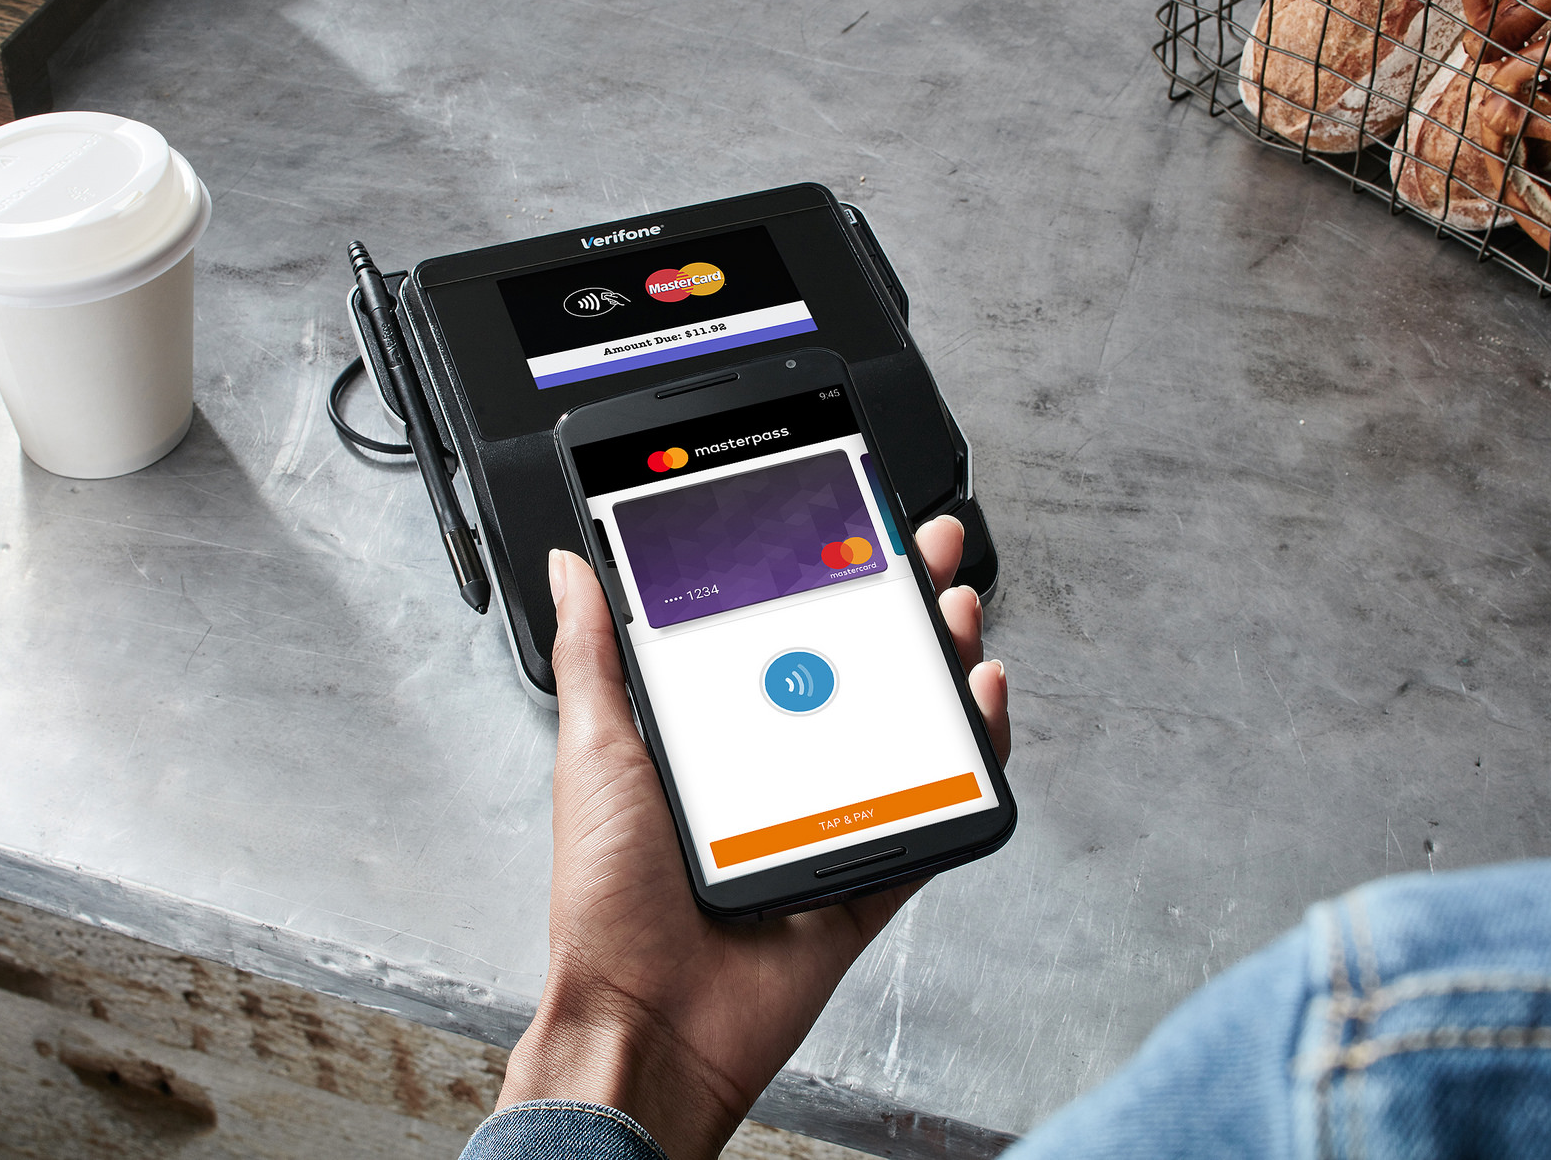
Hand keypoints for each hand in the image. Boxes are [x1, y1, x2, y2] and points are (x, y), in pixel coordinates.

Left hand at [498, 516, 1008, 1159]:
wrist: (646, 1020)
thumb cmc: (606, 901)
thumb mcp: (592, 753)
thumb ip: (593, 658)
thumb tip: (570, 569)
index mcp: (709, 741)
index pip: (775, 640)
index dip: (818, 584)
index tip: (845, 530)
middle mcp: (771, 774)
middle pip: (852, 673)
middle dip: (896, 608)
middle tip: (925, 554)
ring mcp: (823, 822)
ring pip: (903, 732)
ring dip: (940, 667)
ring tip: (954, 615)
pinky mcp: (864, 878)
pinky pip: (931, 812)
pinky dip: (968, 762)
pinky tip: (980, 705)